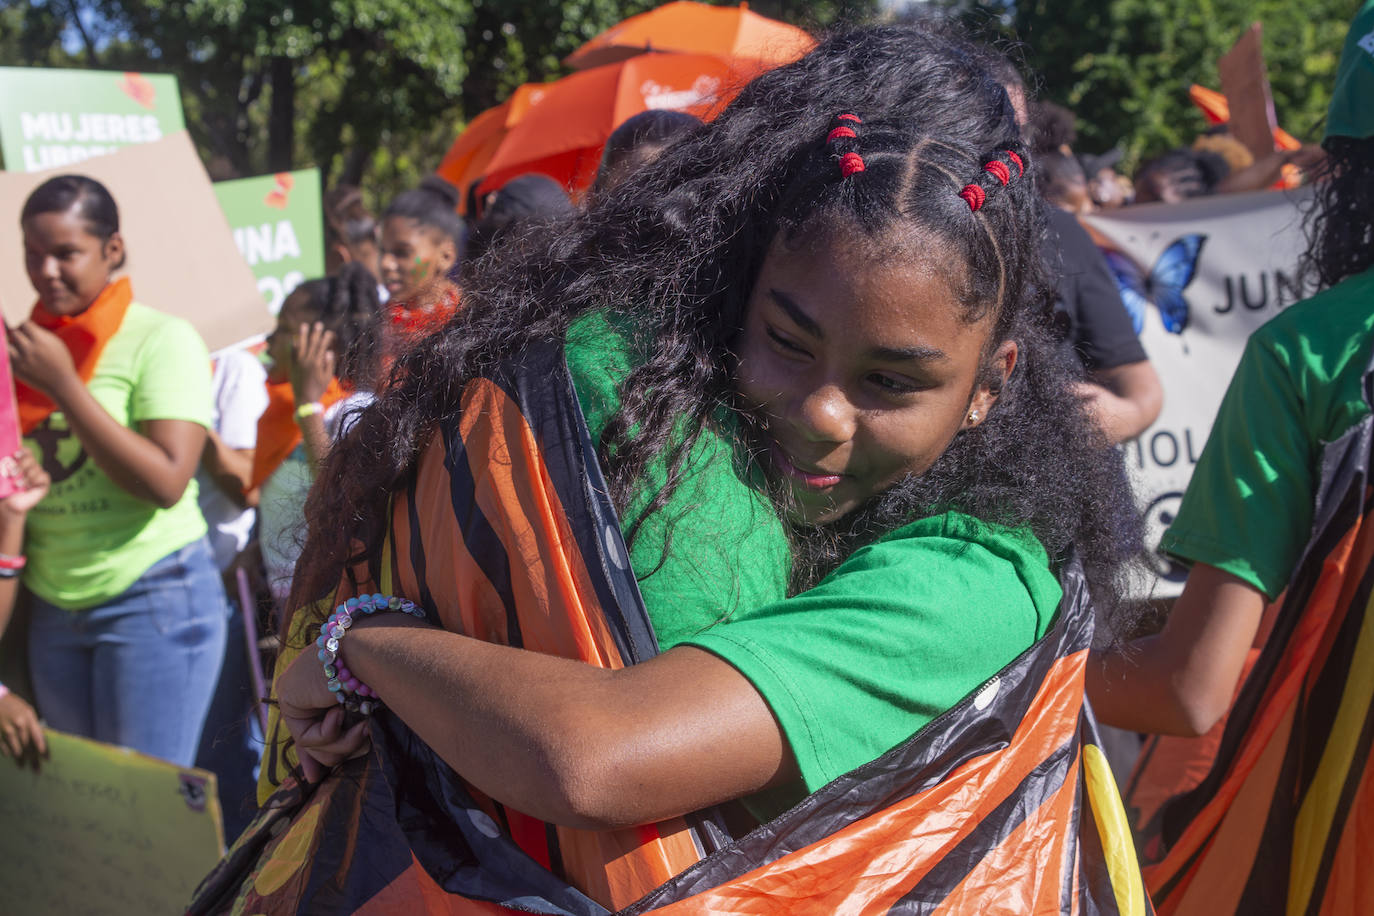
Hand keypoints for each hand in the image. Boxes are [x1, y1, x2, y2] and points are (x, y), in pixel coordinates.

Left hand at [0, 448, 50, 517]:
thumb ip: (1, 466)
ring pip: (36, 468)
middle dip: (21, 465)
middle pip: (31, 458)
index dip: (23, 451)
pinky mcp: (44, 483)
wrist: (8, 505)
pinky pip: (43, 477)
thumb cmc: (2, 490)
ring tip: (17, 484)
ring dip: (25, 475)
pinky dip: (33, 480)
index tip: (15, 455)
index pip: (26, 451)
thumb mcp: (0, 477)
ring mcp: (38, 474)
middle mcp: (31, 466)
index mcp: (20, 462)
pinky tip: (26, 487)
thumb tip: (4, 461)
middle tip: (12, 473)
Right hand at [0, 692, 45, 769]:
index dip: (43, 749)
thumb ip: (33, 724)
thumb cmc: (14, 706)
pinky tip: (12, 757)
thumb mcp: (27, 710)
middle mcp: (18, 725)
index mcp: (28, 717)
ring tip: (23, 766)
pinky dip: (9, 753)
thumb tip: (39, 740)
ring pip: (16, 749)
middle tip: (37, 770)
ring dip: (21, 759)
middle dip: (33, 759)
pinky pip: (4, 748)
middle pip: (28, 746)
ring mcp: (6, 730)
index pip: (38, 736)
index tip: (46, 759)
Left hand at [7, 321, 77, 398]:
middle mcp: (28, 350)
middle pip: (13, 333)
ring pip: (5, 344)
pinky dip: (9, 354)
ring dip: (9, 343)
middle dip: (16, 332)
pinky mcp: (16, 370)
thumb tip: (24, 325)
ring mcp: (21, 361)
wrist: (61, 383)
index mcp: (40, 341)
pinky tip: (16, 354)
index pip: (23, 324)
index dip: (23, 325)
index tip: (24, 328)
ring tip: (16, 345)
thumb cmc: (60, 361)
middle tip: (19, 335)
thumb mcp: (56, 343)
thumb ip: (40, 333)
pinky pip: (6, 357)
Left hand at [277, 643, 369, 781]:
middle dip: (338, 751)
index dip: (315, 756)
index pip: (314, 728)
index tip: (314, 778)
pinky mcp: (289, 698)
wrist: (368, 650)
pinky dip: (328, 732)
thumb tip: (342, 758)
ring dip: (342, 742)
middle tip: (362, 736)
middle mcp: (309, 688)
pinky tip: (338, 712)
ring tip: (362, 727)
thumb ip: (352, 730)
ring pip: (314, 745)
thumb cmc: (379, 673)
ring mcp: (296, 692)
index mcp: (329, 685)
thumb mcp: (367, 708)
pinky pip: (307, 738)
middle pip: (315, 742)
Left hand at [289, 322, 336, 406]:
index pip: (322, 347)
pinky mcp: (292, 365)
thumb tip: (329, 352)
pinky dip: (294, 345)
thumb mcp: (327, 378)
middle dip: (316, 333)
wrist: (304, 398)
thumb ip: (329, 364)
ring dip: (303, 334)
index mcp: (317, 363)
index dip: (326, 339)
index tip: (329, 332)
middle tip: (318, 324)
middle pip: (312, 343)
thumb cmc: (318, 389)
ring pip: (301, 345)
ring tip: (304, 325)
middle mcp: (307, 360)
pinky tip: (294, 339)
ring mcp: (298, 362)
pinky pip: (292, 352)